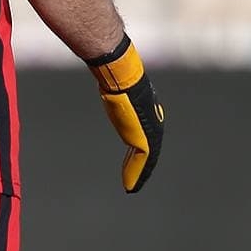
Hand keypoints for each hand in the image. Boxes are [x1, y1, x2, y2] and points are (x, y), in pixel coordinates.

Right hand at [86, 36, 164, 192]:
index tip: (134, 155)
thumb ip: (110, 82)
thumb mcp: (113, 82)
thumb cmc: (113, 72)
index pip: (145, 130)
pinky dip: (137, 174)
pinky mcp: (146, 138)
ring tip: (132, 186)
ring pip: (148, 157)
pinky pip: (144, 161)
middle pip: (149, 146)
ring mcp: (150, 129)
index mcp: (144, 109)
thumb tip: (98, 64)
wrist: (120, 74)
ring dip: (140, 172)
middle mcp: (151, 119)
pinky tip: (130, 186)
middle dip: (142, 163)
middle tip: (135, 177)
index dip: (140, 145)